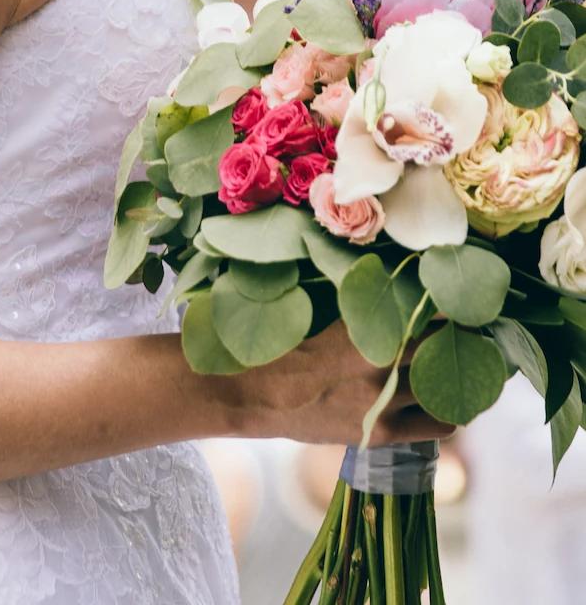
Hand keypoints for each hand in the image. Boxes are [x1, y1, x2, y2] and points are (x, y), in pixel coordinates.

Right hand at [223, 321, 456, 446]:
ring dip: (455, 379)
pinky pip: (438, 426)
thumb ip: (368, 314)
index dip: (451, 311)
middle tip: (470, 339)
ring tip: (459, 372)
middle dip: (460, 343)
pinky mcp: (382, 432)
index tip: (463, 307)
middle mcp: (379, 363)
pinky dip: (446, 414)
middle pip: (443, 351)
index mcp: (365, 328)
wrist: (260, 394)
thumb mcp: (329, 321)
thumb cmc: (290, 349)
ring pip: (446, 390)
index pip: (428, 315)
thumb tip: (403, 295)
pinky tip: (442, 404)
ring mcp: (382, 401)